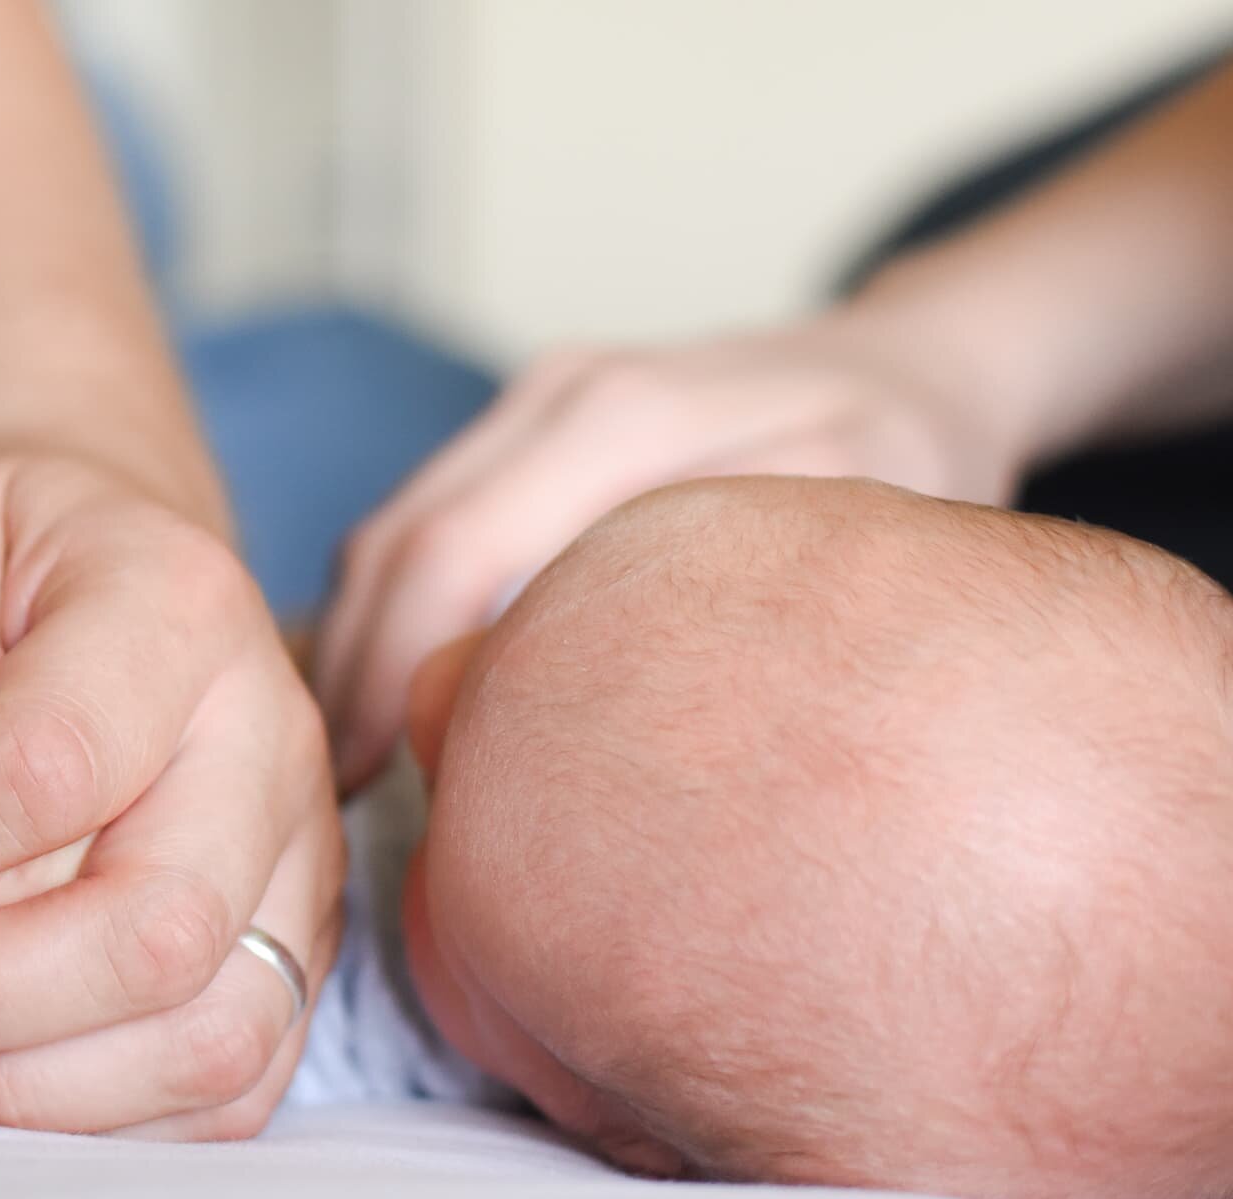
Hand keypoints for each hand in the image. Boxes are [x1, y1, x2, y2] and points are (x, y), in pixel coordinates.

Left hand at [0, 452, 343, 1138]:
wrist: (127, 571)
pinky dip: (96, 1115)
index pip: (49, 768)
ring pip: (213, 1043)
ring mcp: (305, 858)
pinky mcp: (300, 947)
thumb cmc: (9, 555)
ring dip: (27, 1079)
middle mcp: (274, 743)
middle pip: (160, 935)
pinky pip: (234, 1089)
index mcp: (181, 611)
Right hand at [313, 306, 1023, 788]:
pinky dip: (386, 611)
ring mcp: (533, 403)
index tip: (359, 785)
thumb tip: (582, 700)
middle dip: (343, 675)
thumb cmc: (900, 453)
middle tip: (324, 800)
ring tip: (339, 765)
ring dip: (351, 644)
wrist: (908, 363)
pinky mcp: (529, 427)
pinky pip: (425, 522)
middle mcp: (554, 396)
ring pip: (391, 531)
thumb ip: (715, 589)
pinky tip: (383, 697)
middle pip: (392, 543)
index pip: (446, 554)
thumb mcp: (847, 519)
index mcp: (617, 417)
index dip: (383, 674)